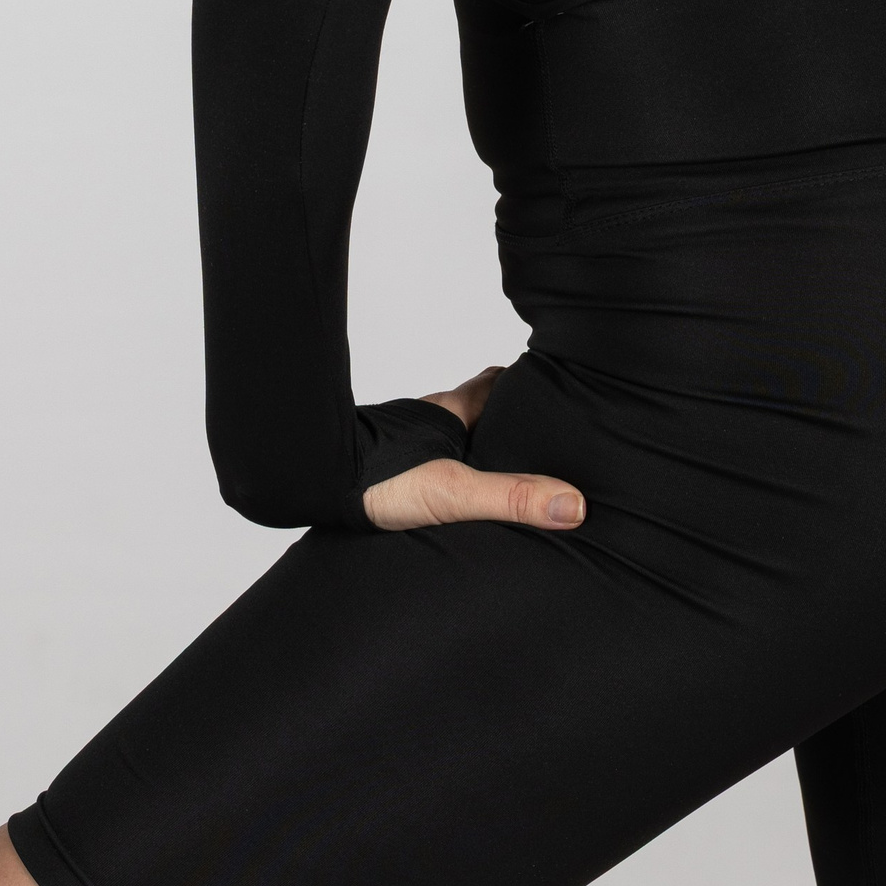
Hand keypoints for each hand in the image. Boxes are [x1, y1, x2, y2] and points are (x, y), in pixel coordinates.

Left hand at [361, 364, 586, 532]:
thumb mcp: (454, 493)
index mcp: (451, 413)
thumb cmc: (377, 481)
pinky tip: (446, 489)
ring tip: (498, 464)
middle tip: (532, 427)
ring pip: (447, 430)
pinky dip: (444, 463)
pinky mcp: (384, 460)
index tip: (551, 385)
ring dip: (472, 440)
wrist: (313, 482)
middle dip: (503, 411)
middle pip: (473, 404)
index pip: (496, 382)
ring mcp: (404, 437)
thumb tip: (573, 503)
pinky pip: (424, 455)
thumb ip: (511, 498)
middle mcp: (428, 418)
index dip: (524, 382)